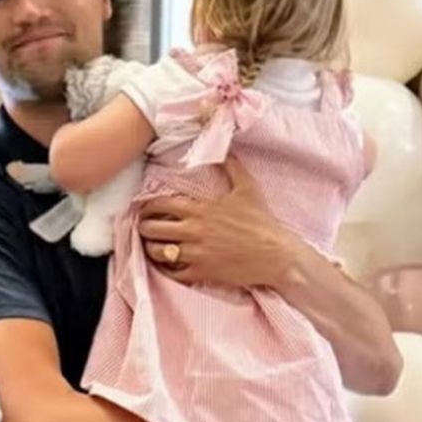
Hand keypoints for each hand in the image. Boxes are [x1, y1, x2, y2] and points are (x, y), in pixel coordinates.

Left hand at [138, 157, 297, 287]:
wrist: (277, 255)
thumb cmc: (261, 222)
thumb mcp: (247, 188)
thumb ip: (231, 167)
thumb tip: (224, 148)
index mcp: (200, 209)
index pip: (159, 205)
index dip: (147, 206)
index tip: (145, 209)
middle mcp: (193, 231)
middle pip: (151, 229)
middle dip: (143, 227)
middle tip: (145, 228)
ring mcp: (196, 253)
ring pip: (158, 252)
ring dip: (150, 248)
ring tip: (152, 246)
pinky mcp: (202, 272)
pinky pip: (172, 273)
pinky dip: (165, 269)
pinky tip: (167, 264)